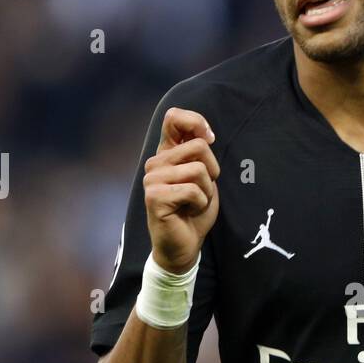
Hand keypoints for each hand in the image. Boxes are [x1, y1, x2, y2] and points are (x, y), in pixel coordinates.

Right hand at [144, 108, 219, 273]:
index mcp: (166, 153)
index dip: (196, 122)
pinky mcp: (154, 197)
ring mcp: (151, 179)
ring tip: (194, 203)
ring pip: (199, 170)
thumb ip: (200, 153)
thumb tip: (205, 134)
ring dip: (206, 191)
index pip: (174, 117)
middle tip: (202, 191)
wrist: (184, 245)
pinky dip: (200, 203)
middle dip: (212, 171)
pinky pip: (193, 190)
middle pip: (199, 146)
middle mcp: (155, 162)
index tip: (209, 138)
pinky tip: (188, 212)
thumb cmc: (194, 210)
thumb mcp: (204, 176)